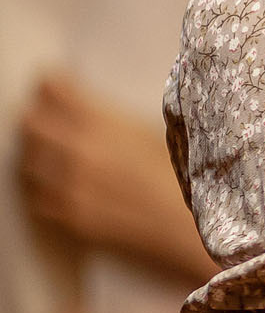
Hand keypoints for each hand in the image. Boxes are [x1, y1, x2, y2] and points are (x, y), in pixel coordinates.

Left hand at [19, 74, 215, 283]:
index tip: (54, 89)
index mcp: (100, 122)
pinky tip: (68, 189)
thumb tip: (78, 101)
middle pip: (29, 121)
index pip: (50, 87)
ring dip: (39, 156)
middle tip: (51, 123)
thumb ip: (107, 116)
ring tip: (60, 159)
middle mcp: (76, 150)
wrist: (188, 226)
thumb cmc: (180, 175)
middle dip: (38, 119)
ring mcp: (68, 185)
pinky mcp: (68, 216)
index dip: (50, 86)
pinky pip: (39, 197)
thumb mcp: (149, 130)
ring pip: (27, 161)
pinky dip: (48, 190)